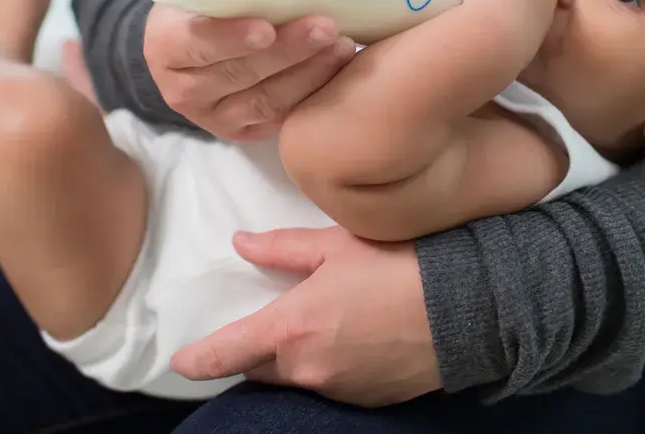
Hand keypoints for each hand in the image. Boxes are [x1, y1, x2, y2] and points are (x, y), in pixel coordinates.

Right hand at [144, 6, 355, 139]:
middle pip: (238, 74)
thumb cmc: (208, 0)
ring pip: (264, 102)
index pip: (194, 42)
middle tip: (327, 28)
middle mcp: (181, 88)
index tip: (267, 29)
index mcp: (165, 43)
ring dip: (309, 74)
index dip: (230, 37)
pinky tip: (337, 70)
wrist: (197, 45)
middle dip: (288, 51)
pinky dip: (311, 95)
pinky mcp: (240, 132)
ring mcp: (211, 116)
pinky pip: (279, 120)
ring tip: (343, 47)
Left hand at [170, 227, 441, 405]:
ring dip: (294, 358)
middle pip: (259, 369)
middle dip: (253, 352)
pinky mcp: (366, 400)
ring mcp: (337, 390)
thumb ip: (281, 248)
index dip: (198, 359)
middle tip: (264, 325)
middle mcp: (306, 369)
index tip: (181, 361)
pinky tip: (351, 340)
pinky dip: (326, 367)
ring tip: (319, 324)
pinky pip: (329, 386)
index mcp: (290, 329)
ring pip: (296, 378)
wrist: (463, 308)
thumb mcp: (334, 245)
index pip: (226, 353)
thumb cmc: (394, 264)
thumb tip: (240, 244)